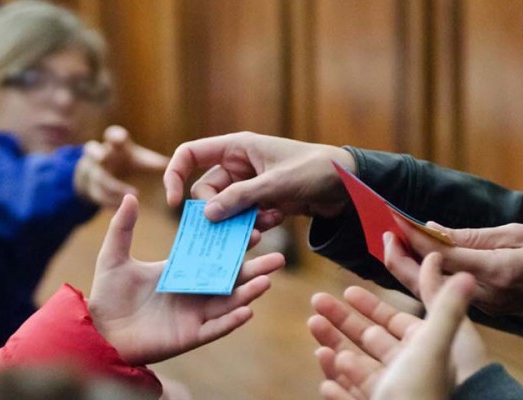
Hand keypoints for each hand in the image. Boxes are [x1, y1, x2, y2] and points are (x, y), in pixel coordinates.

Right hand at [74, 126, 169, 207]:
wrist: (99, 171)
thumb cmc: (124, 160)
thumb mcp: (137, 158)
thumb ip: (152, 162)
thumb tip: (173, 165)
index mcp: (114, 146)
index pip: (111, 135)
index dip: (115, 135)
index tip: (121, 138)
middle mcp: (100, 156)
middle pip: (92, 150)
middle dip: (97, 153)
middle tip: (103, 157)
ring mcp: (92, 171)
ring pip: (95, 176)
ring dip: (110, 185)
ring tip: (130, 194)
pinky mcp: (91, 189)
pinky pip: (97, 196)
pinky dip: (109, 201)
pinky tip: (120, 208)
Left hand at [88, 194, 284, 364]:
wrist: (99, 331)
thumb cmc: (108, 295)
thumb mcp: (114, 256)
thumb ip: (122, 227)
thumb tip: (130, 195)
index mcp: (182, 270)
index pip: (214, 255)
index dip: (233, 244)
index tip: (253, 228)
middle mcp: (194, 291)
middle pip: (230, 278)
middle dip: (254, 268)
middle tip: (278, 256)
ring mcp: (194, 315)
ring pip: (229, 302)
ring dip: (249, 292)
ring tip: (268, 279)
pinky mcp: (190, 335)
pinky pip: (216, 328)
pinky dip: (231, 321)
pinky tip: (248, 310)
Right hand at [163, 132, 355, 230]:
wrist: (350, 184)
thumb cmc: (316, 169)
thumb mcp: (277, 183)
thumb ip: (241, 199)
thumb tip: (206, 216)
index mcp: (236, 147)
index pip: (189, 154)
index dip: (174, 175)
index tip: (172, 204)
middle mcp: (237, 165)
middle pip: (205, 192)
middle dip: (218, 212)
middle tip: (239, 225)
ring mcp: (249, 185)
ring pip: (226, 209)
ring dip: (240, 221)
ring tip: (264, 225)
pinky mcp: (262, 201)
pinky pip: (244, 217)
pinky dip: (256, 223)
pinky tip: (278, 219)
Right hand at [309, 253, 484, 399]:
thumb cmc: (426, 391)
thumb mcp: (434, 341)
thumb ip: (441, 302)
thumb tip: (451, 262)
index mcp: (425, 352)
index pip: (395, 322)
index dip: (371, 306)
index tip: (347, 290)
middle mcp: (409, 373)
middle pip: (369, 342)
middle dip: (340, 322)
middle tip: (316, 303)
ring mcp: (391, 394)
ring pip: (356, 369)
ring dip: (333, 350)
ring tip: (313, 335)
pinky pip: (352, 399)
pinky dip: (338, 388)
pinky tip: (325, 382)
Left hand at [385, 218, 522, 318]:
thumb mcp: (517, 234)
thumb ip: (471, 236)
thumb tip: (431, 229)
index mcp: (496, 272)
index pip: (440, 254)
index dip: (413, 235)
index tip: (393, 216)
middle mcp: (484, 294)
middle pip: (426, 280)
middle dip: (398, 257)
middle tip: (384, 232)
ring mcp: (482, 305)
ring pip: (432, 289)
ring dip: (408, 266)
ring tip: (393, 241)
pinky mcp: (482, 307)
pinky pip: (445, 291)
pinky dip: (426, 274)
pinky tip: (417, 256)